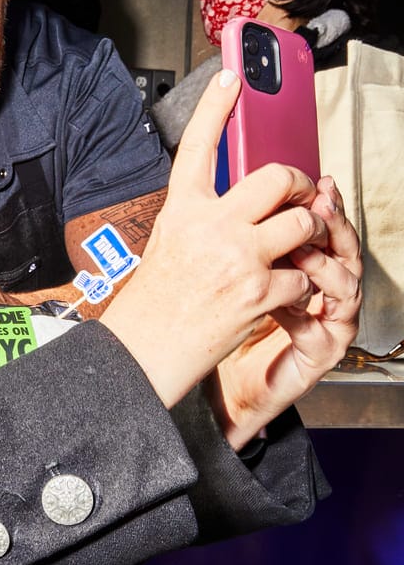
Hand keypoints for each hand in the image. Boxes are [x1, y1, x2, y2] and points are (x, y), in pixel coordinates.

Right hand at [100, 68, 332, 409]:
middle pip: (276, 179)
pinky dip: (299, 288)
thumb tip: (237, 204)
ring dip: (311, 235)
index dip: (216, 107)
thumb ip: (201, 217)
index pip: (198, 145)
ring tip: (300, 246)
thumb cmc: (151, 306)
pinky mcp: (259, 291)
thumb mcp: (168, 244)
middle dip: (299, 185)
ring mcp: (237, 257)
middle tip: (300, 196)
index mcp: (182, 211)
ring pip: (302, 223)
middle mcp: (210, 226)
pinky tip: (282, 295)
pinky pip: (302, 275)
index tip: (231, 76)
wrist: (143, 353)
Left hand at [212, 175, 360, 447]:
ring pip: (346, 286)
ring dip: (324, 266)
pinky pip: (323, 330)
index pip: (328, 228)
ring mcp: (328, 323)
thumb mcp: (227, 269)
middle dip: (334, 226)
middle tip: (316, 209)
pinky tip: (282, 305)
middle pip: (346, 250)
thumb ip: (240, 234)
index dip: (329, 204)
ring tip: (301, 253)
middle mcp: (325, 292)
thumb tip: (228, 185)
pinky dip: (304, 314)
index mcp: (307, 267)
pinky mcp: (320, 354)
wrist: (219, 382)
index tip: (321, 182)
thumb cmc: (224, 325)